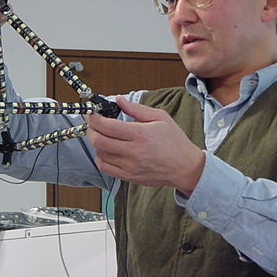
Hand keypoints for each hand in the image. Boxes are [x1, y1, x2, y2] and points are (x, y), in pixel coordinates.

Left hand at [86, 96, 204, 195]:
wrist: (186, 167)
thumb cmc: (175, 141)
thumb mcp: (160, 117)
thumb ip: (136, 108)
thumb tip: (118, 99)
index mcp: (141, 134)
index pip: (108, 126)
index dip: (94, 118)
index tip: (91, 113)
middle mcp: (134, 151)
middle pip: (99, 140)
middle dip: (90, 129)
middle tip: (92, 123)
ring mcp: (130, 166)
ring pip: (100, 153)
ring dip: (96, 143)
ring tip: (102, 135)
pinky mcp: (129, 177)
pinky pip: (106, 168)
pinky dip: (101, 157)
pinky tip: (106, 150)